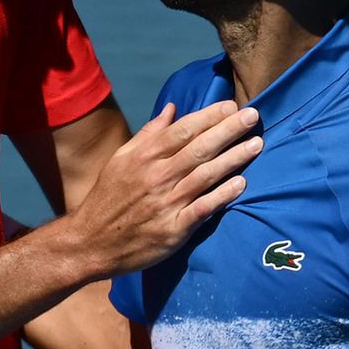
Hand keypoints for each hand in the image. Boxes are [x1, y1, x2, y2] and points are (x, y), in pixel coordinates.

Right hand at [61, 100, 261, 276]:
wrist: (91, 242)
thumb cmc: (108, 197)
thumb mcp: (121, 159)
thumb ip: (149, 134)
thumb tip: (172, 108)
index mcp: (144, 157)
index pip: (182, 130)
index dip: (209, 116)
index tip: (231, 105)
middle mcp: (157, 176)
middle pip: (199, 148)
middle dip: (228, 130)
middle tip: (254, 115)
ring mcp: (166, 203)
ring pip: (205, 175)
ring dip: (233, 158)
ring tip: (257, 144)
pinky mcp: (173, 229)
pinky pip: (202, 209)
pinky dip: (222, 195)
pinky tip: (241, 184)